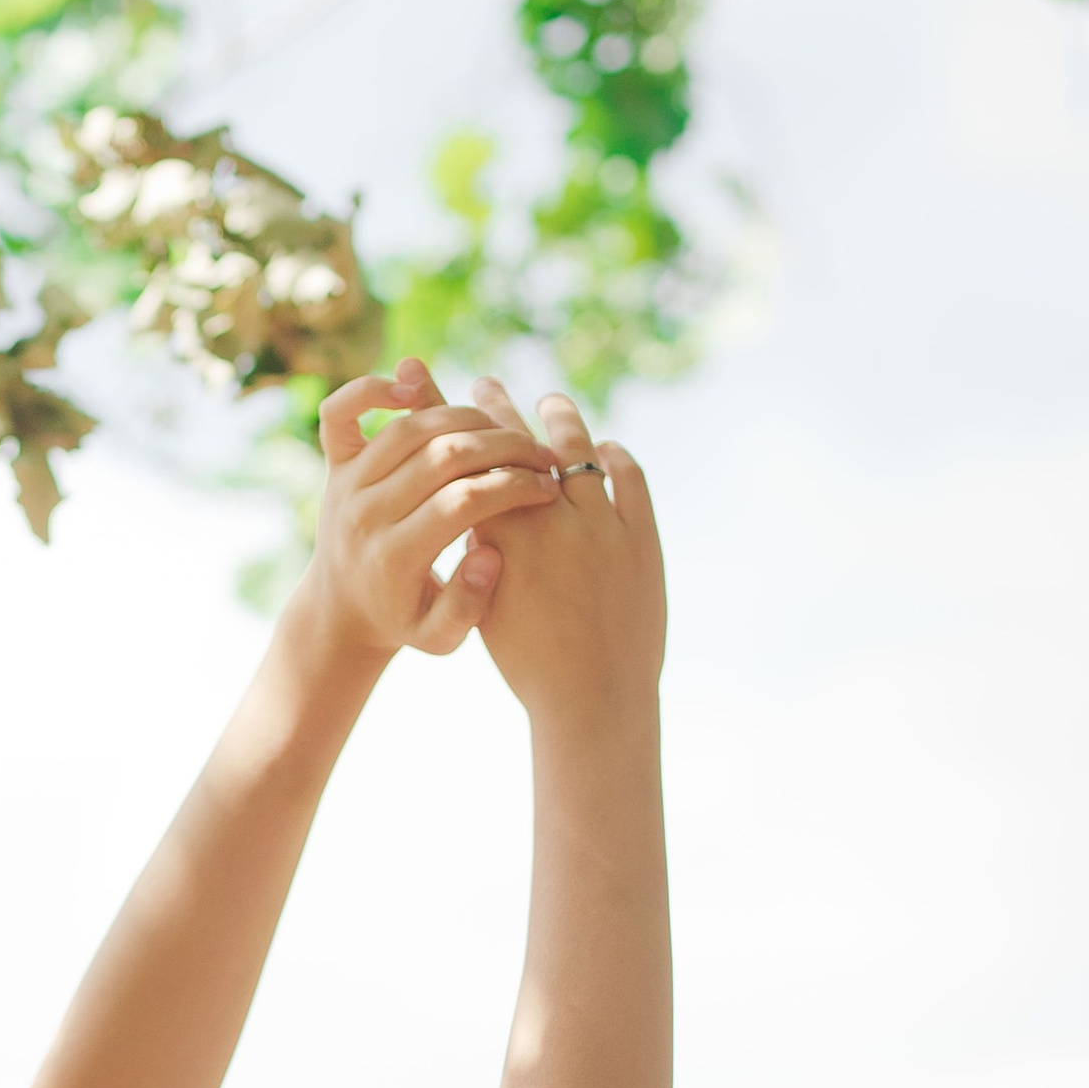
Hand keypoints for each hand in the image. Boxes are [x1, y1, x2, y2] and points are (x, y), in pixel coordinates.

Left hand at [301, 361, 563, 665]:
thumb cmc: (404, 620)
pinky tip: (410, 390)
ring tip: (506, 433)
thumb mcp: (439, 636)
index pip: (462, 502)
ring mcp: (346, 486)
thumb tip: (490, 554)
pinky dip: (370, 389)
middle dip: (504, 448)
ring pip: (412, 427)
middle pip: (443, 455)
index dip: (514, 488)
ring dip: (468, 418)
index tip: (548, 488)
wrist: (342, 611)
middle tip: (540, 455)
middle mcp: (365, 516)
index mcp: (393, 559)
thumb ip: (467, 606)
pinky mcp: (334, 465)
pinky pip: (339, 411)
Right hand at [455, 371, 664, 728]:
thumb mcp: (488, 608)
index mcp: (506, 538)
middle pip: (524, 442)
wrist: (593, 701)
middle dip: (499, 408)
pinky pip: (629, 476)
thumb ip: (483, 553)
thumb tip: (476, 510)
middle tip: (486, 386)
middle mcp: (552, 520)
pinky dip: (614, 456)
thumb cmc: (531, 667)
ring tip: (550, 404)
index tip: (447, 398)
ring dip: (561, 420)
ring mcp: (602, 524)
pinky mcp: (641, 536)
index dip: (461, 423)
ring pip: (579, 449)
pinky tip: (606, 449)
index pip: (476, 460)